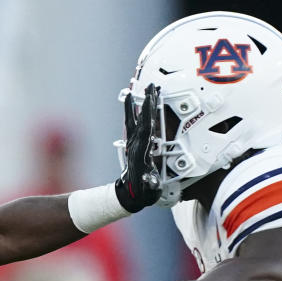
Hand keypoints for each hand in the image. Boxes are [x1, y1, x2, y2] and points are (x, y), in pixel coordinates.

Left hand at [115, 83, 161, 211]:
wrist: (130, 195)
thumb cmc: (143, 193)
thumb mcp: (150, 190)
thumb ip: (151, 184)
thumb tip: (151, 180)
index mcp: (141, 151)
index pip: (146, 128)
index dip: (148, 113)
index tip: (151, 97)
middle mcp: (135, 144)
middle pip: (140, 119)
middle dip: (145, 102)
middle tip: (150, 85)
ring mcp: (132, 143)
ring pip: (133, 120)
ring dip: (134, 104)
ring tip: (133, 88)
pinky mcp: (132, 144)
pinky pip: (132, 125)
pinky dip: (132, 113)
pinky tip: (134, 104)